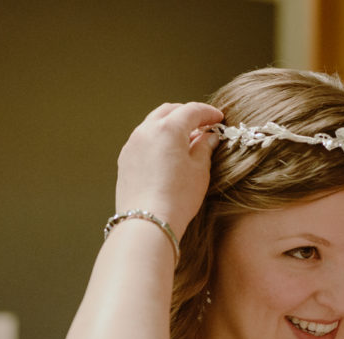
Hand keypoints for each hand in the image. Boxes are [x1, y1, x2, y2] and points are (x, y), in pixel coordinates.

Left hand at [115, 102, 223, 239]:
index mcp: (167, 129)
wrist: (147, 222)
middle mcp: (146, 131)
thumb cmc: (177, 198)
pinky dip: (158, 140)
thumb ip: (204, 148)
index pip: (191, 110)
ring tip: (186, 140)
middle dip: (187, 114)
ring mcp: (132, 145)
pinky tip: (168, 154)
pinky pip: (144, 141)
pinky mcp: (125, 160)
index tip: (218, 118)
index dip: (208, 112)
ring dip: (171, 126)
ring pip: (153, 124)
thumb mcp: (200, 170)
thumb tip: (208, 138)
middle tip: (202, 124)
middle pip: (169, 111)